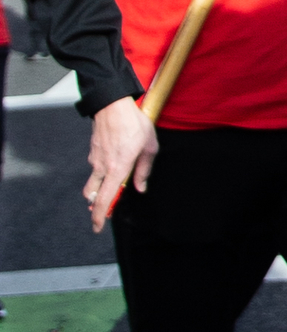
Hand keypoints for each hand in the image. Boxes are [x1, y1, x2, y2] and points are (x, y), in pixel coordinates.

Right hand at [85, 98, 157, 231]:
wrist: (113, 105)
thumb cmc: (134, 124)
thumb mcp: (149, 147)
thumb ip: (144, 170)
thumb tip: (140, 187)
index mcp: (117, 169)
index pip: (103, 199)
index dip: (99, 216)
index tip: (97, 227)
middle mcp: (102, 167)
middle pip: (92, 196)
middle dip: (96, 209)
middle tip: (102, 215)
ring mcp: (95, 159)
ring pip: (92, 184)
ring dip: (97, 192)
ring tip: (108, 194)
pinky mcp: (93, 152)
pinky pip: (95, 170)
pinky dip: (100, 176)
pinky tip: (111, 170)